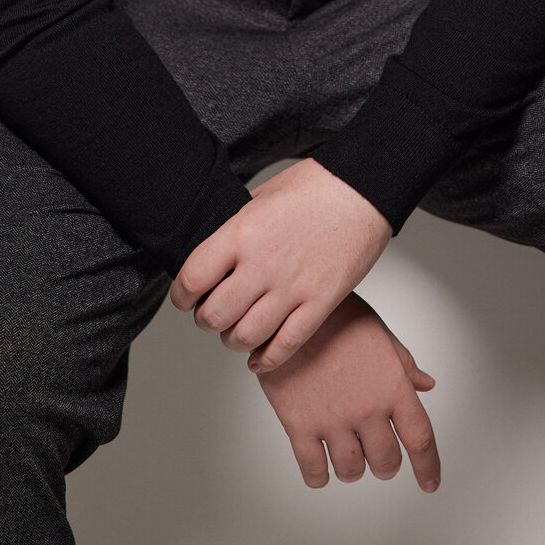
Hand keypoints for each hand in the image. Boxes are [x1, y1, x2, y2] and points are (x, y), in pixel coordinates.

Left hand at [169, 156, 392, 373]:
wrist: (363, 189)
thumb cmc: (315, 185)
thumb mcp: (260, 196)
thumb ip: (235, 228)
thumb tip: (215, 255)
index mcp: (241, 232)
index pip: (192, 279)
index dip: (181, 295)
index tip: (185, 298)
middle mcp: (262, 264)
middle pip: (214, 316)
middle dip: (206, 320)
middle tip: (210, 314)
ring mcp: (292, 287)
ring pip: (246, 337)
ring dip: (233, 340)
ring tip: (236, 331)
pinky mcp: (320, 302)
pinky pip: (285, 345)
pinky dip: (266, 359)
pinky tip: (259, 357)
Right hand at [256, 292, 440, 492]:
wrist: (289, 309)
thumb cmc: (336, 315)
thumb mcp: (378, 334)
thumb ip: (403, 365)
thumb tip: (426, 385)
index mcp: (392, 386)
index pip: (420, 438)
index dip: (428, 467)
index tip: (429, 483)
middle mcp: (367, 408)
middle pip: (386, 462)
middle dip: (385, 465)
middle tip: (376, 456)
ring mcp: (333, 419)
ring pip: (351, 470)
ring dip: (352, 469)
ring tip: (346, 454)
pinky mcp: (299, 425)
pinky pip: (313, 469)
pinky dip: (318, 476)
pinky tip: (319, 468)